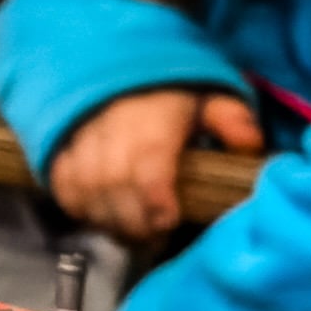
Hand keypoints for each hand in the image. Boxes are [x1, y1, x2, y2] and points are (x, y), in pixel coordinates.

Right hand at [43, 86, 260, 242]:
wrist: (119, 71)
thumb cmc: (169, 94)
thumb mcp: (210, 97)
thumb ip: (231, 119)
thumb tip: (249, 145)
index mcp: (153, 117)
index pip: (147, 163)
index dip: (155, 199)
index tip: (168, 220)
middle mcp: (111, 127)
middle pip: (112, 184)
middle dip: (133, 221)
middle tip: (154, 238)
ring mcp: (81, 137)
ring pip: (84, 188)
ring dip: (107, 219)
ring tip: (131, 234)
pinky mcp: (61, 148)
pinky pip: (62, 184)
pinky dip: (79, 207)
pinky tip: (102, 217)